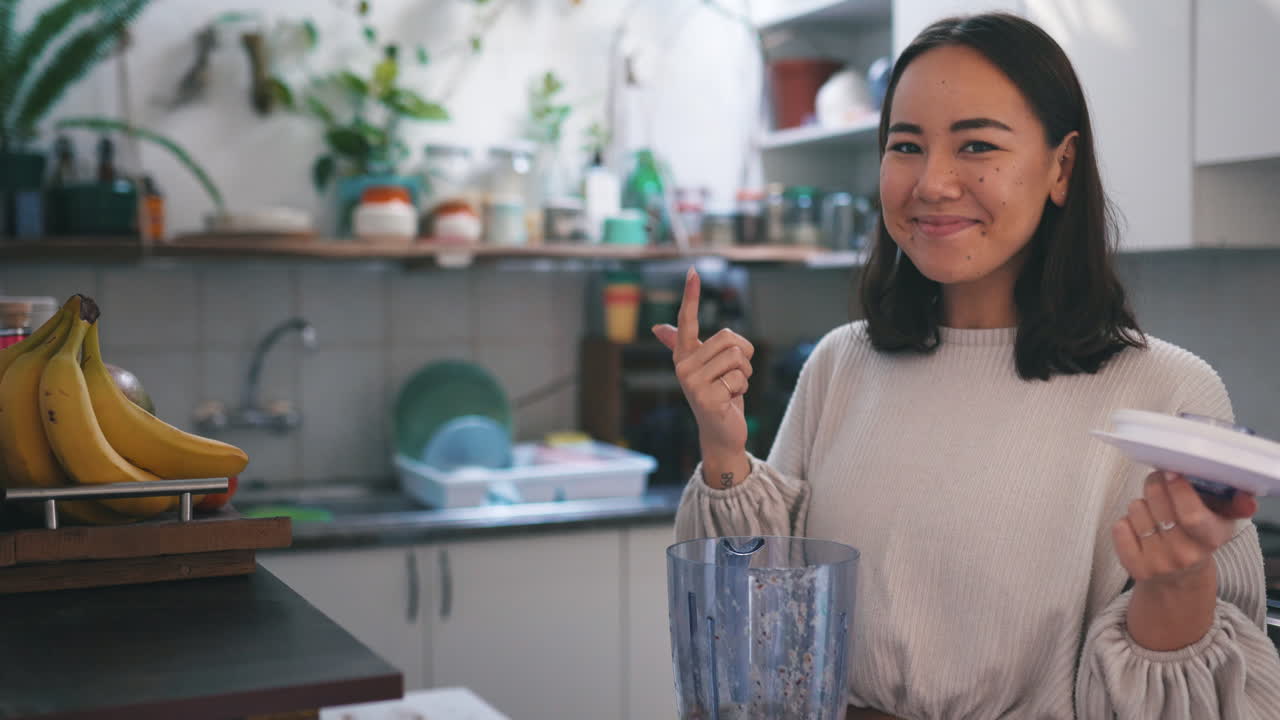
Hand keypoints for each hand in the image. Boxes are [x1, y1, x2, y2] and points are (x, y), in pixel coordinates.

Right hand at [651, 267, 753, 455]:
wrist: (721, 432)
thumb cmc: (717, 394)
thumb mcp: (705, 366)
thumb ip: (682, 345)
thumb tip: (658, 328)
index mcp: (683, 355)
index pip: (687, 320)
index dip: (691, 295)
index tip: (692, 271)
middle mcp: (682, 366)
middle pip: (728, 338)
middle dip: (743, 357)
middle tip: (733, 376)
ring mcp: (691, 383)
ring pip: (737, 357)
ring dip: (745, 374)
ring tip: (731, 388)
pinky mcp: (705, 398)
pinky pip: (739, 377)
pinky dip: (743, 389)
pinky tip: (730, 401)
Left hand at [1115, 471, 1258, 650]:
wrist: (1179, 579)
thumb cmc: (1198, 538)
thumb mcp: (1220, 521)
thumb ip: (1234, 503)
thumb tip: (1245, 496)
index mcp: (1210, 539)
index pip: (1191, 514)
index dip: (1177, 488)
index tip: (1171, 472)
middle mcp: (1184, 554)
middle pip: (1157, 501)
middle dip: (1155, 483)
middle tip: (1159, 481)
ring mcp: (1158, 562)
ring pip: (1136, 508)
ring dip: (1142, 504)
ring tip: (1154, 513)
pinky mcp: (1134, 567)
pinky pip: (1120, 526)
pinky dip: (1127, 521)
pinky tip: (1141, 528)